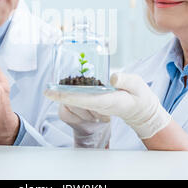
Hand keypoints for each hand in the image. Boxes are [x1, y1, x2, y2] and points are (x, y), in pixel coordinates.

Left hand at [45, 73, 170, 139]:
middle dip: (61, 97)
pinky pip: (81, 100)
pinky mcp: (96, 103)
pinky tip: (64, 89)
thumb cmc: (139, 96)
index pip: (85, 99)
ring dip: (65, 96)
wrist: (141, 110)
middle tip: (47, 91)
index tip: (54, 94)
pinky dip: (71, 95)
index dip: (68, 97)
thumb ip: (126, 81)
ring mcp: (97, 105)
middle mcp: (99, 105)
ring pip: (77, 102)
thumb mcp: (137, 85)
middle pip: (76, 102)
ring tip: (53, 89)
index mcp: (108, 101)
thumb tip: (112, 78)